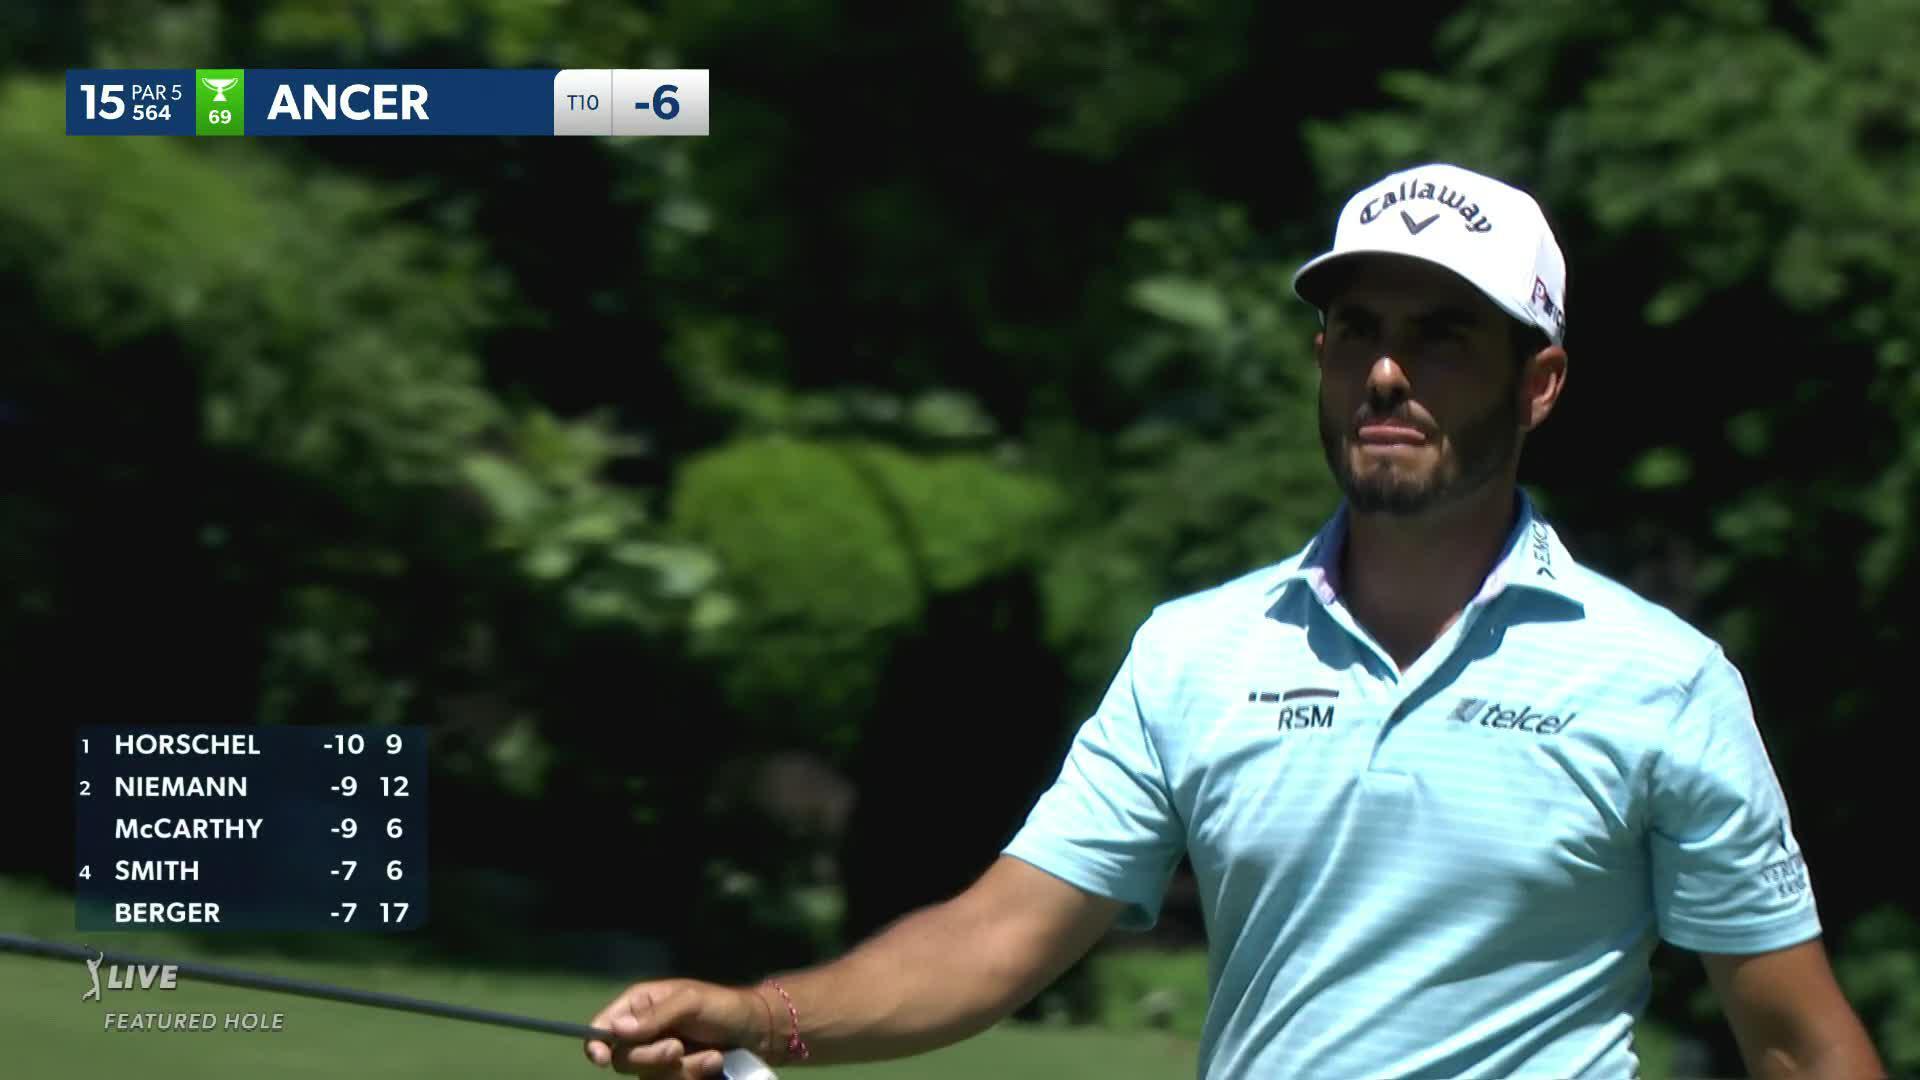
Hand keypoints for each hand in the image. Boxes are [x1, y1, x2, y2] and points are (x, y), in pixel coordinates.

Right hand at [583, 979, 766, 1076]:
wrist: (758, 1033)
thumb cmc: (723, 1007)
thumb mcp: (690, 1003)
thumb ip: (655, 1017)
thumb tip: (616, 1030)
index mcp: (640, 1005)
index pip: (603, 1026)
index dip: (596, 1043)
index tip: (602, 1058)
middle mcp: (643, 1033)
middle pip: (623, 1059)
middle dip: (653, 1058)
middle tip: (678, 1048)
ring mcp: (658, 1058)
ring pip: (649, 1077)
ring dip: (683, 1070)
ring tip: (711, 1056)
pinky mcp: (675, 1076)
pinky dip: (693, 1077)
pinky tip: (714, 1064)